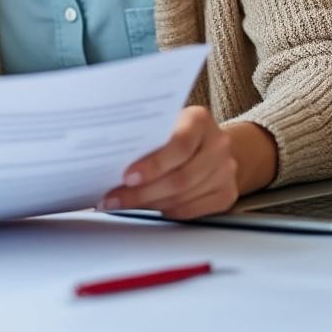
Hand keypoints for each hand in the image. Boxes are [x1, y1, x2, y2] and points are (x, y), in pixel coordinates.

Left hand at [99, 107, 247, 219]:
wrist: (211, 142)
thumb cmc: (176, 131)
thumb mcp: (163, 122)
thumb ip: (145, 135)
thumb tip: (105, 157)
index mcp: (199, 120)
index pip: (179, 145)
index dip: (153, 165)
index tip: (127, 176)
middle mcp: (218, 145)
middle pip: (180, 178)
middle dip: (142, 193)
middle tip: (113, 199)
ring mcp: (226, 172)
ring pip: (183, 198)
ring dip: (148, 204)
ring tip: (121, 203)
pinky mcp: (226, 195)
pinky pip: (191, 211)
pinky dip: (165, 211)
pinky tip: (146, 208)